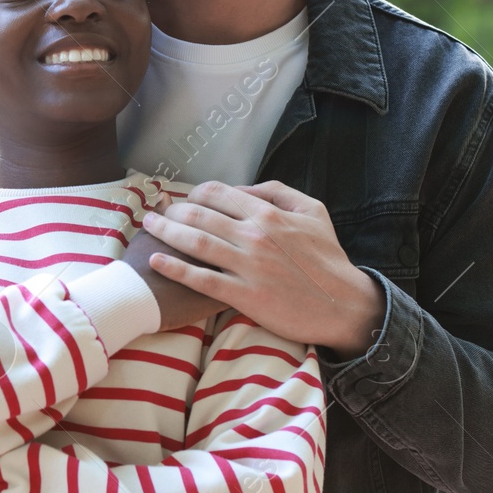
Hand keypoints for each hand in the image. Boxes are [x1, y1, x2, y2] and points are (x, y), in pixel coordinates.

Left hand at [141, 180, 384, 358]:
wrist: (344, 305)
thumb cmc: (328, 258)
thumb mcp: (313, 210)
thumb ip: (278, 192)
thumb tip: (244, 188)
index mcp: (269, 213)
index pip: (219, 193)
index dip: (195, 193)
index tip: (184, 199)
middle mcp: (254, 235)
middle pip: (200, 215)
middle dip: (172, 211)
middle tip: (157, 213)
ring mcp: (248, 266)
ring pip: (196, 242)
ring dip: (165, 232)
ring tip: (148, 227)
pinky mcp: (244, 295)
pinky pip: (201, 279)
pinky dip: (175, 269)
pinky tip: (157, 261)